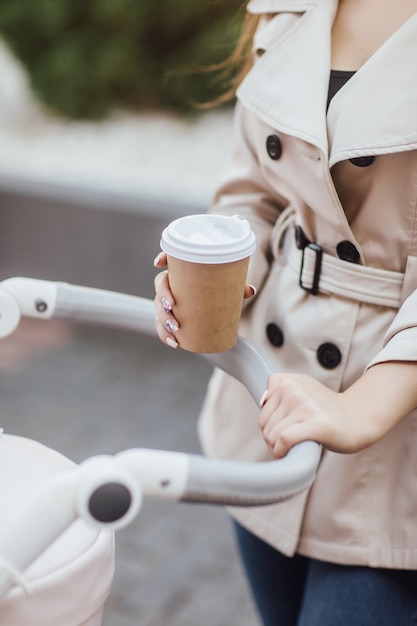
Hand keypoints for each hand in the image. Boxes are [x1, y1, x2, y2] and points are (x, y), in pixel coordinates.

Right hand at [153, 251, 256, 348]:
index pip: (170, 259)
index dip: (162, 258)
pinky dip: (164, 334)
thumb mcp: (230, 288)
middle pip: (160, 285)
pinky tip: (173, 341)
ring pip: (158, 307)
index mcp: (185, 270)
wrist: (219, 308)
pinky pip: (161, 325)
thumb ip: (238, 287)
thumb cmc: (221, 291)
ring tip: (175, 328)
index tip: (158, 263)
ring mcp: (170, 301)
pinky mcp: (171, 317)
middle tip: (171, 307)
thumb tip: (250, 290)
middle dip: (162, 297)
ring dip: (163, 318)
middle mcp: (174, 284)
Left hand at [258, 373, 379, 457]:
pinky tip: (288, 453)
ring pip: (272, 434)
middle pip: (265, 424)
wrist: (358, 418)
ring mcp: (305, 407)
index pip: (263, 410)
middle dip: (272, 439)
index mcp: (290, 382)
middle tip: (286, 445)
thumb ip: (281, 387)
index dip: (269, 425)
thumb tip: (262, 401)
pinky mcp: (314, 424)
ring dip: (276, 448)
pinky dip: (281, 451)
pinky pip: (284, 440)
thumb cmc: (328, 408)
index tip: (280, 431)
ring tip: (288, 450)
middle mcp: (295, 391)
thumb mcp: (304, 387)